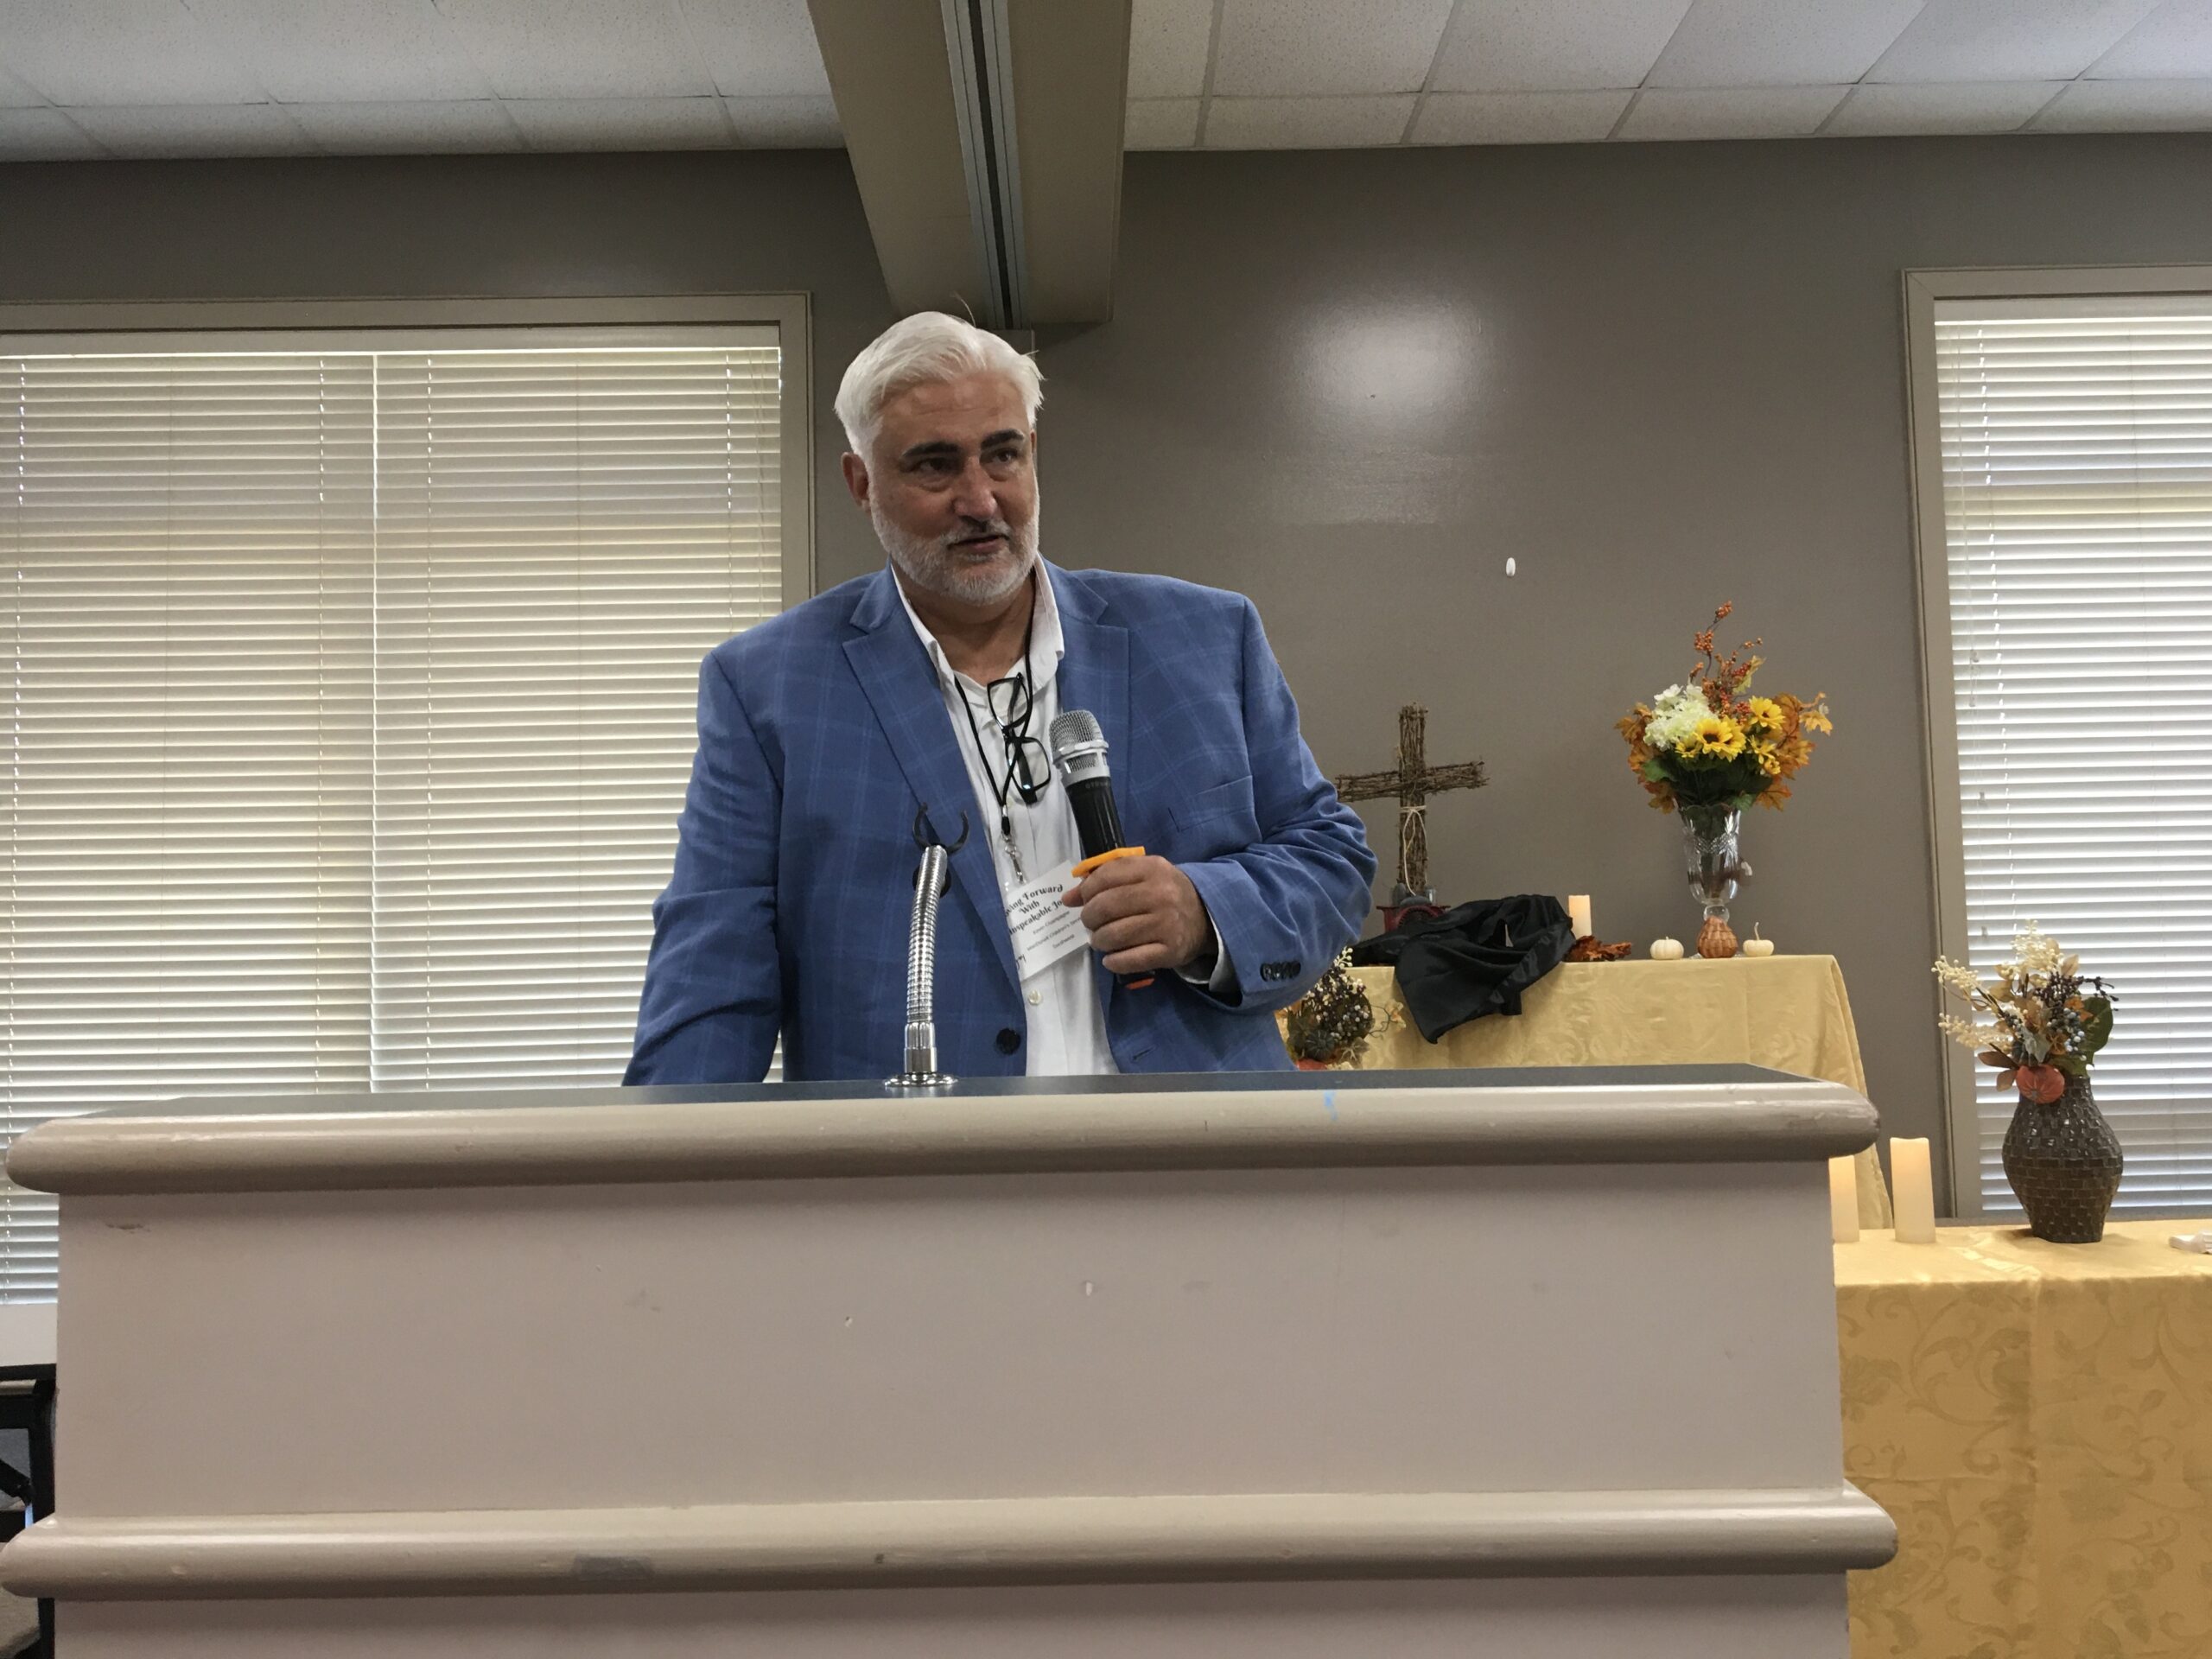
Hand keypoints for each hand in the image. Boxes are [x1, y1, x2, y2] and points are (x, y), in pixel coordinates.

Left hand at [1062, 856, 1212, 975]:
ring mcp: (1167, 924)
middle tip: (1091, 923)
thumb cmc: (1166, 892)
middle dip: (1089, 918)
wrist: (1206, 916)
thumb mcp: (1142, 875)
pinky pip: (1130, 960)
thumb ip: (1106, 880)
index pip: (1105, 877)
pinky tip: (1112, 958)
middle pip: (1106, 907)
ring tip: (1101, 939)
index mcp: (1153, 869)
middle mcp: (1161, 895)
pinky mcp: (1170, 951)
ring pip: (1114, 935)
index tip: (1082, 900)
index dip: (1086, 891)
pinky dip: (1113, 962)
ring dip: (1099, 940)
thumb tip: (1068, 898)